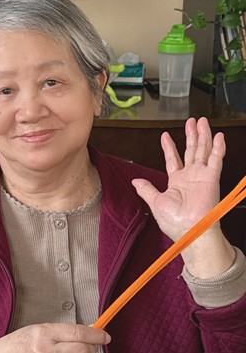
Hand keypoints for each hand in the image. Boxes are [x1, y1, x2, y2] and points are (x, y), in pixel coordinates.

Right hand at [0, 324, 110, 352]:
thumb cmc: (19, 346)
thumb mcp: (39, 330)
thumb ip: (64, 332)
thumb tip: (91, 333)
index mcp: (42, 335)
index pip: (78, 334)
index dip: (96, 335)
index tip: (104, 336)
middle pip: (84, 352)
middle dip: (91, 349)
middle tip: (86, 346)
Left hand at [131, 117, 235, 276]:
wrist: (190, 230)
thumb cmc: (175, 222)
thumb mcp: (155, 203)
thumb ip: (146, 190)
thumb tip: (135, 182)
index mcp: (177, 182)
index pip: (173, 159)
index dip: (169, 147)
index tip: (165, 135)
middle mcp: (190, 177)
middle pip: (191, 150)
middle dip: (191, 135)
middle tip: (192, 121)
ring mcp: (201, 176)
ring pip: (203, 150)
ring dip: (203, 135)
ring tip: (202, 122)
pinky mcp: (211, 178)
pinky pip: (216, 159)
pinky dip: (218, 147)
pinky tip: (218, 136)